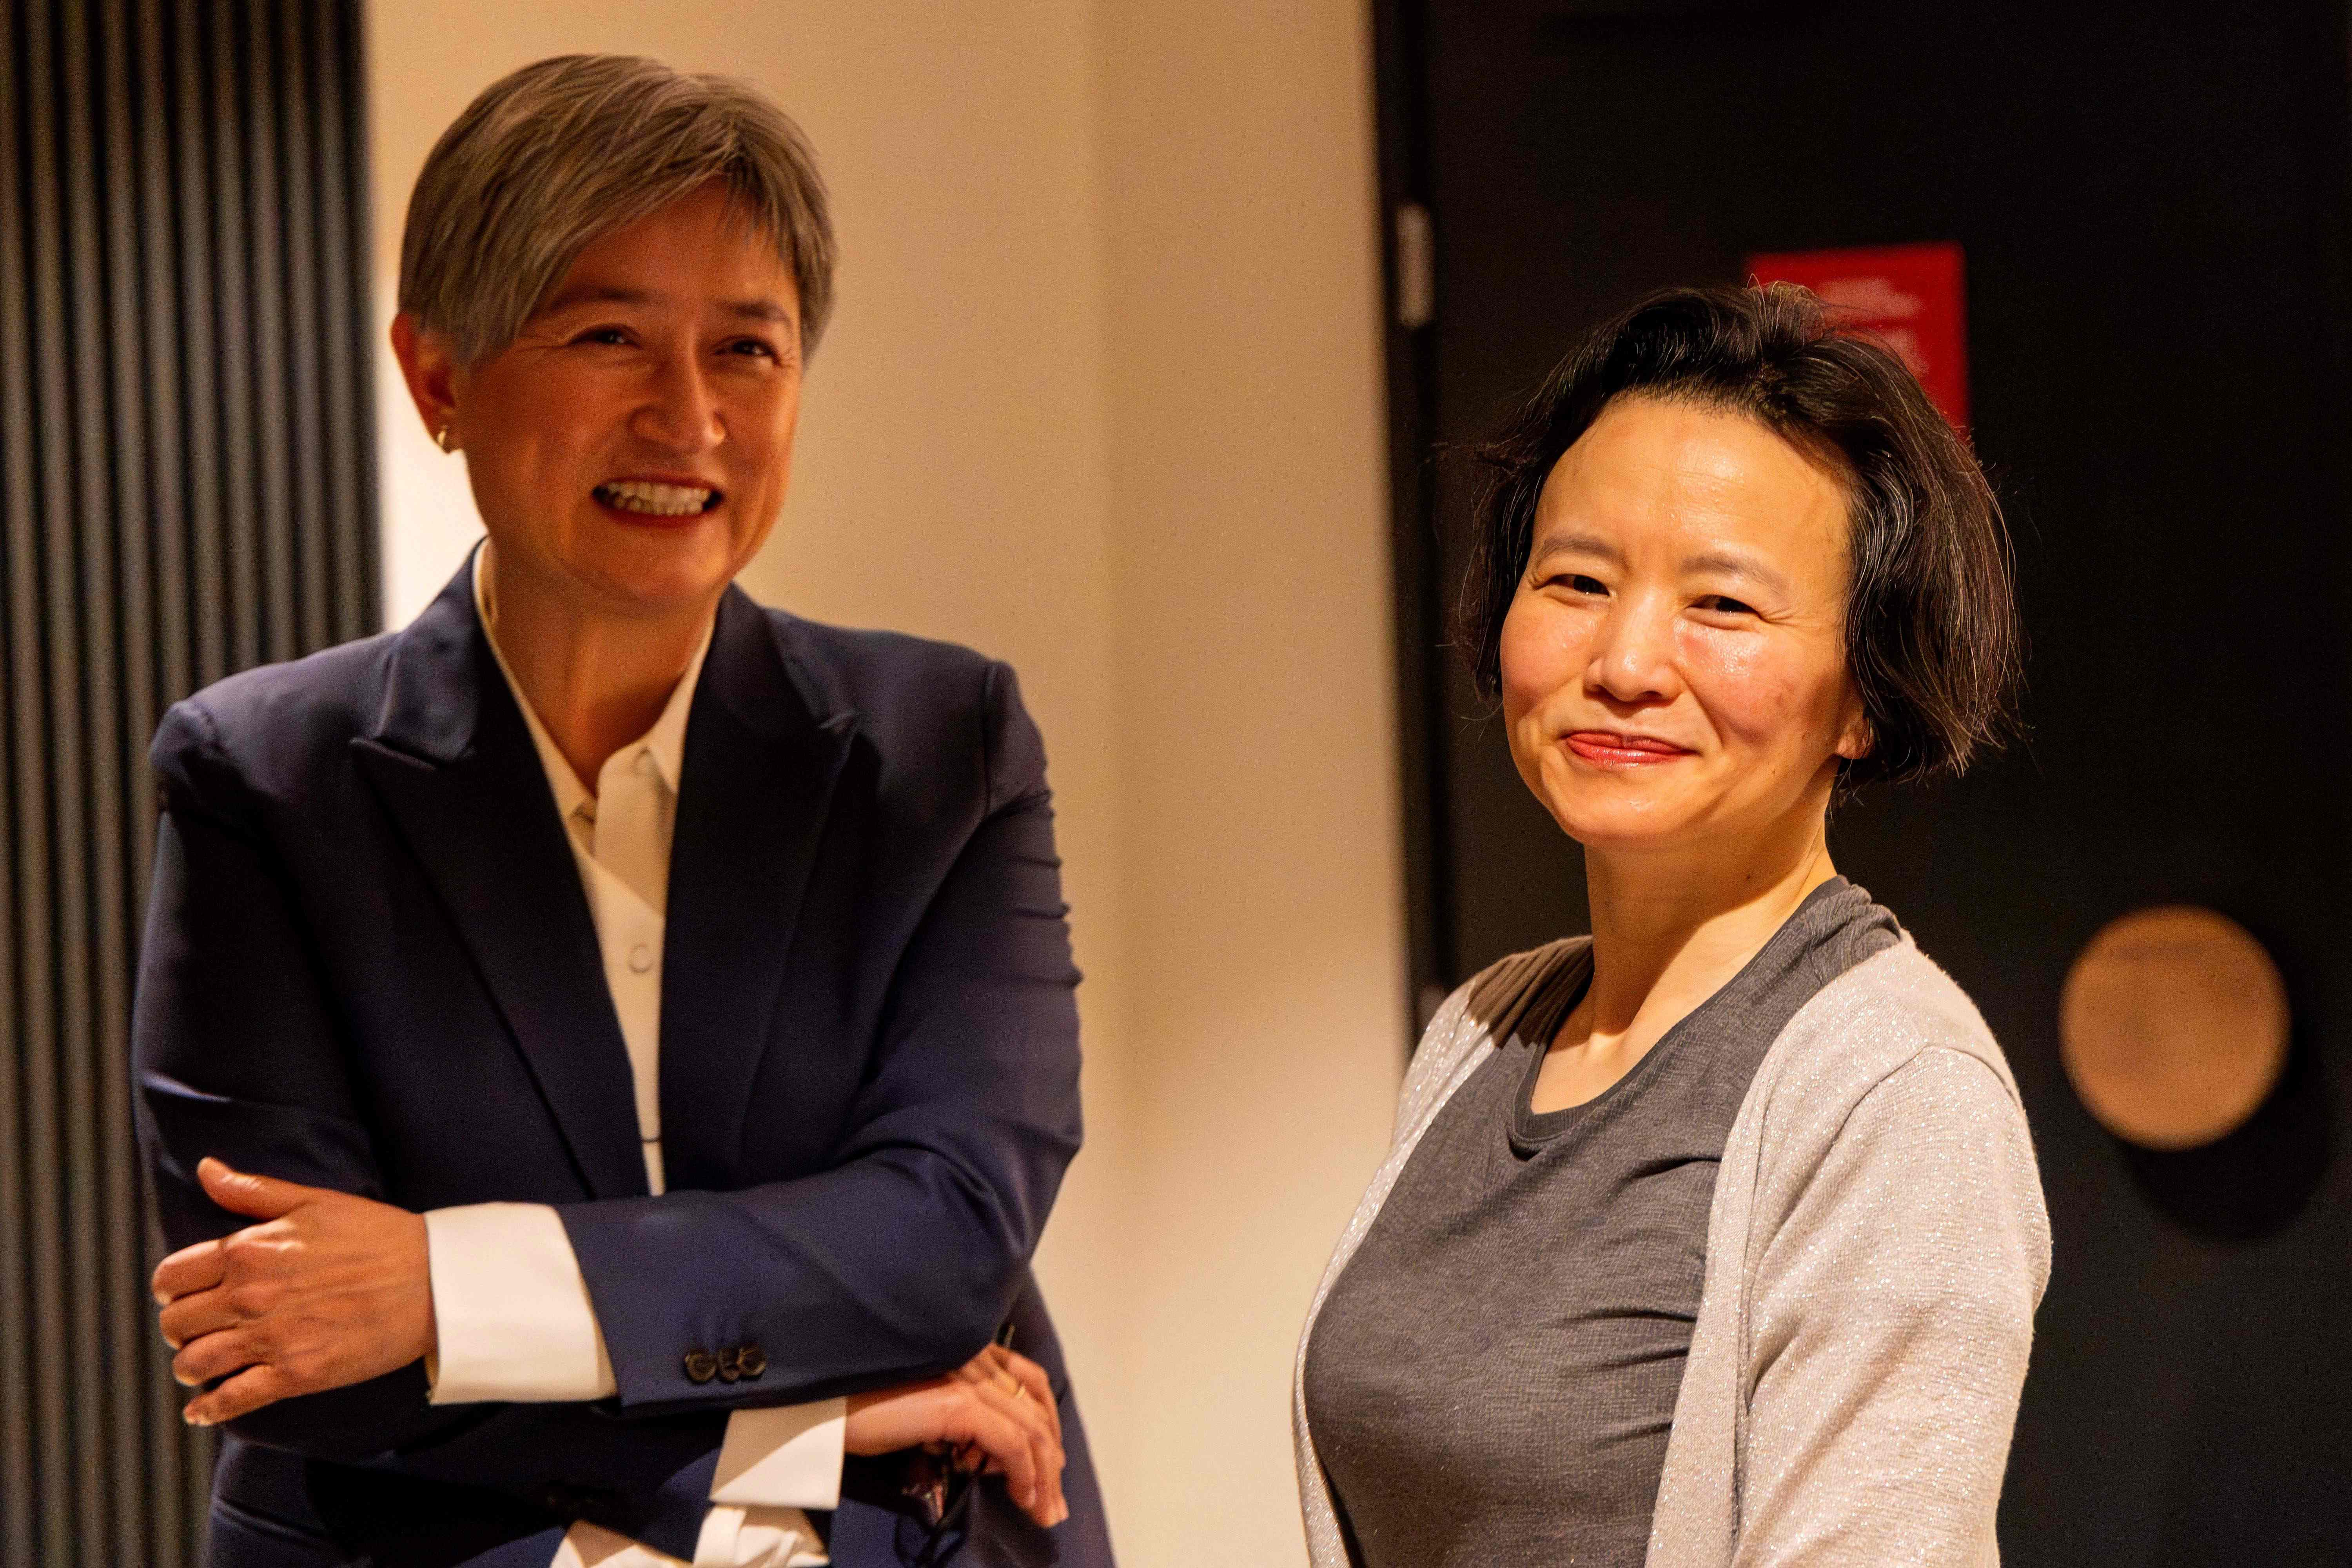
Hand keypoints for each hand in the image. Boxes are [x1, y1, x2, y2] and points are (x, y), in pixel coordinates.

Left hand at [151, 1157, 435, 1425]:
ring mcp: (271, 1338)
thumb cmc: (377, 1235)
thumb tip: (207, 1168)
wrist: (432, 1280)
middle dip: (179, 1329)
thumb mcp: (314, 1201)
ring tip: (199, 1367)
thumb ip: (253, 1191)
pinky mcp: (295, 1374)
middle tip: (196, 1330)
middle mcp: (249, 1296)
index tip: (180, 1295)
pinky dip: (208, 1410)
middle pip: (176, 1325)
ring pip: (194, 1364)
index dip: (171, 1288)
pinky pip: (231, 1401)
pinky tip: (202, 1410)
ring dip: (189, 1368)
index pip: (172, 1277)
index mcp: (249, 1251)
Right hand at [845, 1344, 1068, 1530]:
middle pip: (1035, 1409)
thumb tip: (996, 1456)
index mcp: (972, 1350)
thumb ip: (966, 1416)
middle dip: (1051, 1459)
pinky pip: (1009, 1443)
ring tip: (1043, 1512)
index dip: (1048, 1423)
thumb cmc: (870, 1410)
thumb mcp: (930, 1410)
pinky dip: (1023, 1472)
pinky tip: (1022, 1496)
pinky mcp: (957, 1403)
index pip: (1030, 1381)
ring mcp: (968, 1379)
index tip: (1052, 1465)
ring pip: (1029, 1429)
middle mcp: (976, 1357)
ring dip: (1044, 1476)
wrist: (830, 1409)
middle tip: (1054, 1504)